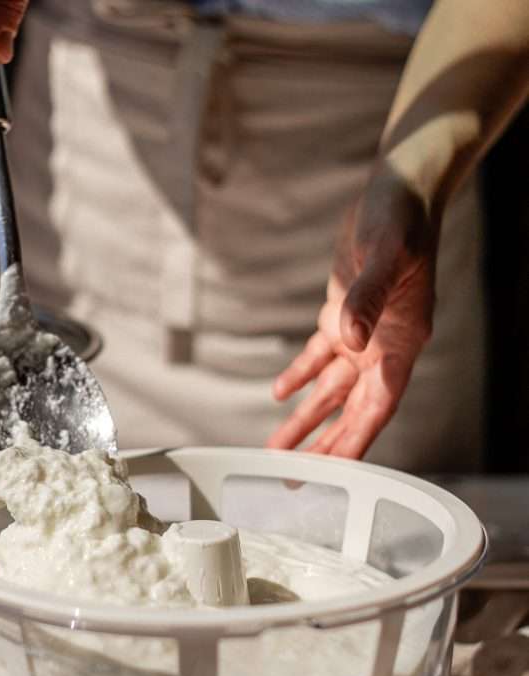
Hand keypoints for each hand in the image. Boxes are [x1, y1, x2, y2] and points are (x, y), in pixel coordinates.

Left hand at [267, 170, 439, 459]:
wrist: (397, 192)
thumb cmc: (402, 221)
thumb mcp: (386, 258)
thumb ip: (367, 298)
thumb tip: (348, 338)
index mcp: (401, 342)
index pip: (378, 405)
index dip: (357, 440)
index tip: (336, 471)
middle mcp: (382, 347)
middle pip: (351, 411)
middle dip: (325, 446)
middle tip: (297, 477)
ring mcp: (362, 333)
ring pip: (330, 391)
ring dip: (306, 420)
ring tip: (278, 450)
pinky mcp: (341, 315)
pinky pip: (318, 357)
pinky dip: (300, 376)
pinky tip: (280, 395)